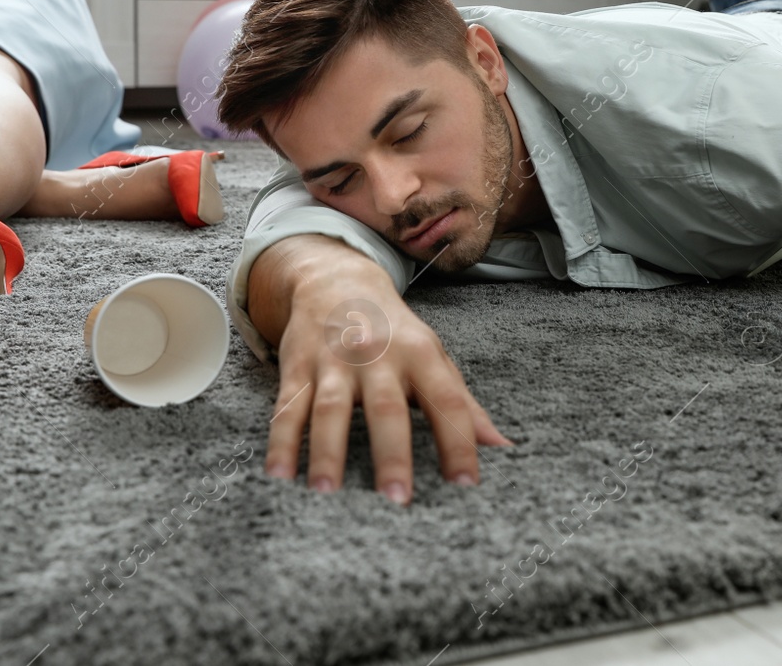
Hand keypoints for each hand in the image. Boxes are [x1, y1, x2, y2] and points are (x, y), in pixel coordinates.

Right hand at [258, 248, 512, 504]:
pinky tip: (278, 476)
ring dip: (327, 452)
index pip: (446, 401)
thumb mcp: (433, 356)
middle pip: (386, 408)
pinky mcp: (297, 369)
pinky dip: (280, 443)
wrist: (336, 281)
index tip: (466, 485)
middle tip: (397, 500)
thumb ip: (464, 404)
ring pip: (330, 410)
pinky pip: (287, 409)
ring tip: (326, 494)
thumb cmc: (394, 332)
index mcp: (420, 354)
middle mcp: (377, 356)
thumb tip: (502, 448)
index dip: (459, 442)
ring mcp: (334, 363)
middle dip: (392, 454)